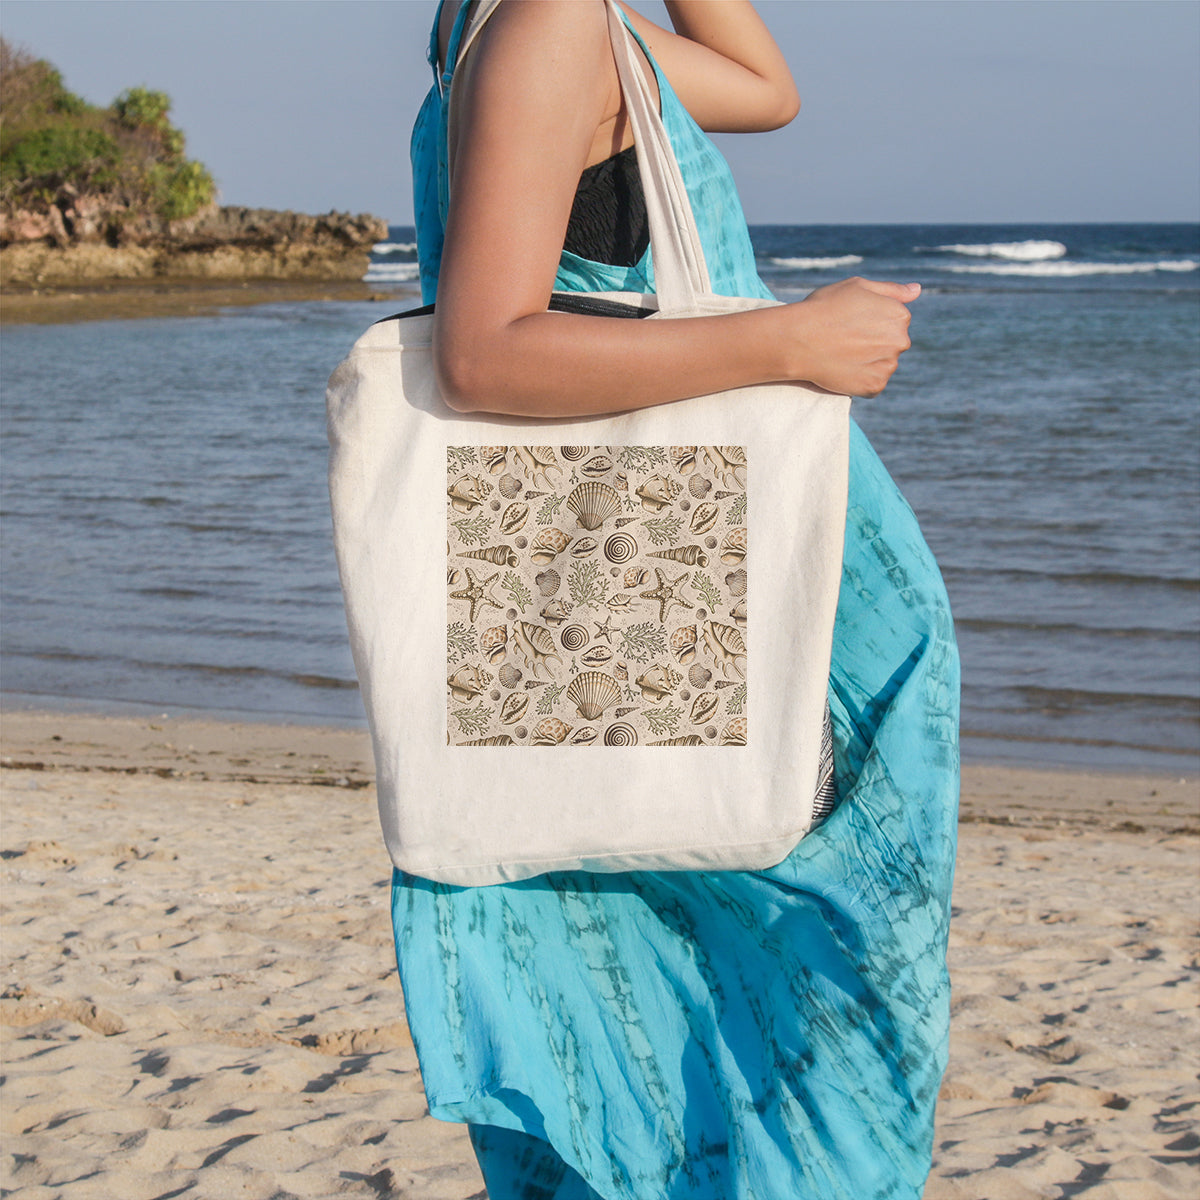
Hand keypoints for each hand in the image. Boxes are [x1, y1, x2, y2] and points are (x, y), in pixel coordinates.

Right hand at [785, 277, 920, 396]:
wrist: (798, 339)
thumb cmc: (824, 308)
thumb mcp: (858, 287)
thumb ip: (892, 290)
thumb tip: (918, 290)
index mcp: (900, 315)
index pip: (895, 322)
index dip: (871, 322)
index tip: (851, 323)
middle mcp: (900, 340)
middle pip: (891, 344)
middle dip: (874, 343)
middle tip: (845, 340)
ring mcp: (888, 365)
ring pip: (883, 365)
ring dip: (868, 362)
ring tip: (843, 355)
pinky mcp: (875, 386)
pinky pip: (873, 384)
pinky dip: (861, 379)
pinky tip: (843, 368)